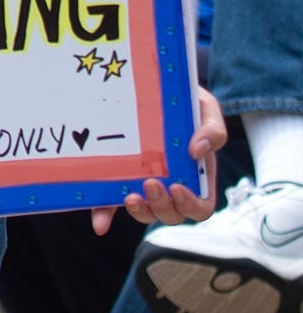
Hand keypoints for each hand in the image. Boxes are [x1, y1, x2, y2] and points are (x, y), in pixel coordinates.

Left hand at [91, 86, 224, 233]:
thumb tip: (198, 151)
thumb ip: (212, 130)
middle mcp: (172, 185)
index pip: (201, 207)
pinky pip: (111, 203)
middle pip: (172, 215)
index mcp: (197, 176)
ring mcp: (144, 183)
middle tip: (151, 183)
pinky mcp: (119, 178)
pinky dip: (105, 216)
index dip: (191, 206)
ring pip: (146, 213)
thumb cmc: (187, 104)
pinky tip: (99, 224)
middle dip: (163, 207)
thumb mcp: (206, 110)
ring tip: (130, 196)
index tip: (177, 187)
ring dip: (140, 212)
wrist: (158, 88)